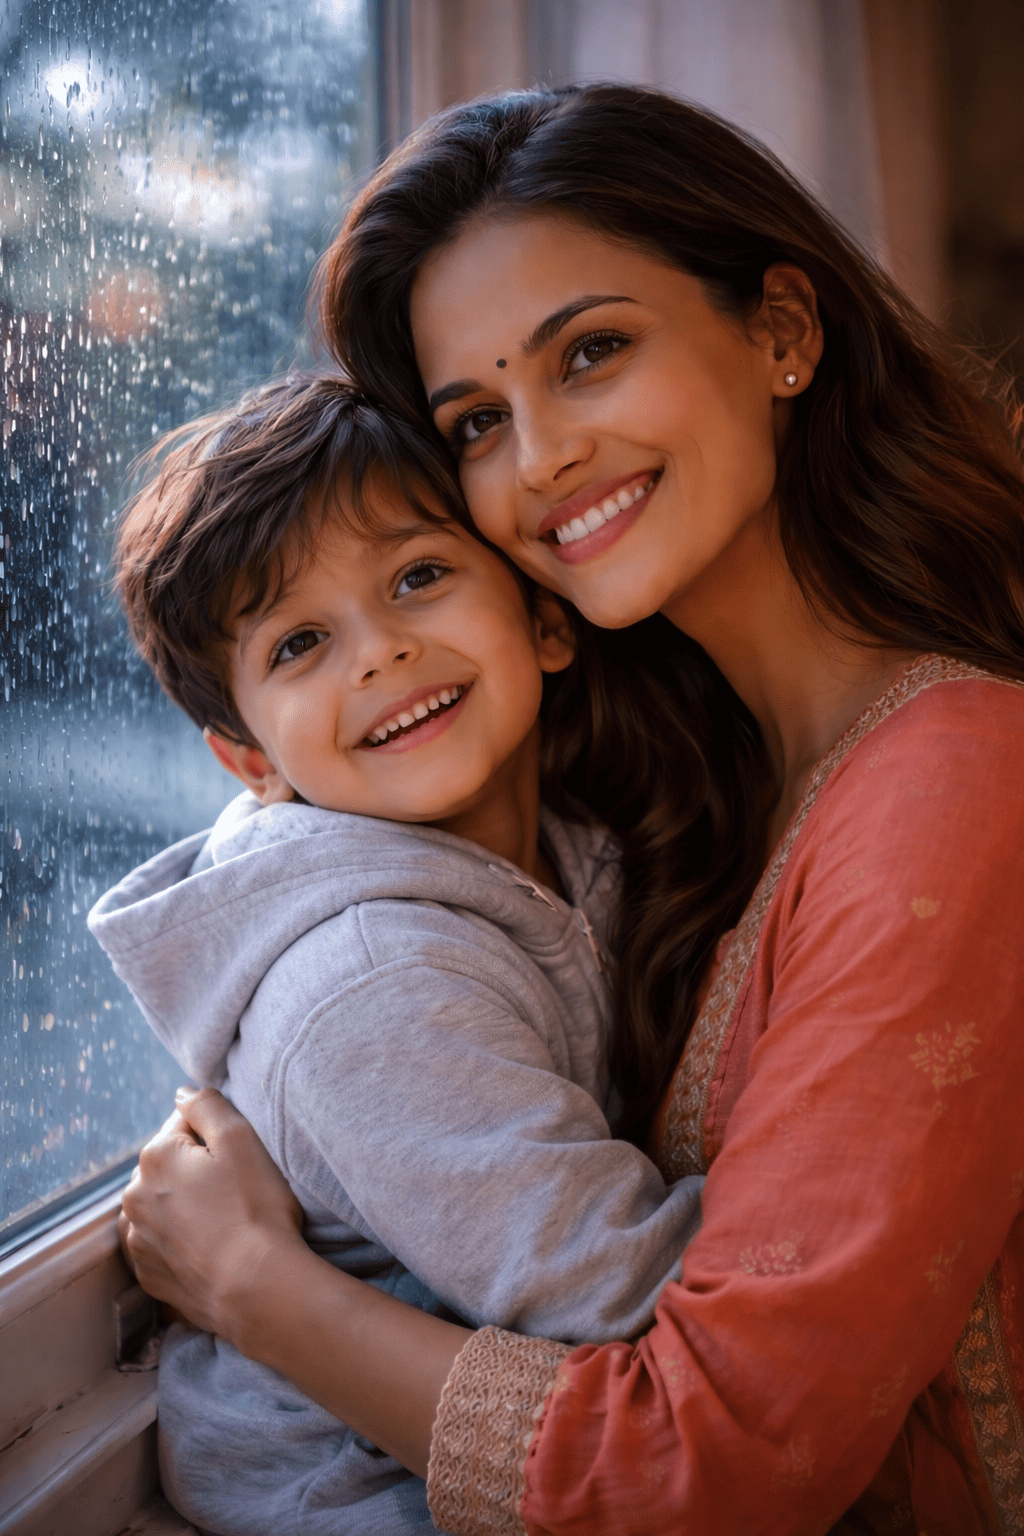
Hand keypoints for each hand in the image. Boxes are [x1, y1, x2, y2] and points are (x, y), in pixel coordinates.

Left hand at [119, 1087, 303, 1343]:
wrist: (256, 1287)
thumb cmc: (254, 1209)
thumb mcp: (240, 1138)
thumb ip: (206, 1104)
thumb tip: (181, 1093)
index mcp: (154, 1157)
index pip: (185, 1125)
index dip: (219, 1138)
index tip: (240, 1162)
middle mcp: (134, 1197)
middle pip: (170, 1166)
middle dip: (197, 1171)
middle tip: (237, 1191)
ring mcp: (138, 1241)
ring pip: (163, 1206)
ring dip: (185, 1206)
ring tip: (224, 1222)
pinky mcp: (149, 1276)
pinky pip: (163, 1245)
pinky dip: (181, 1242)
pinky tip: (210, 1247)